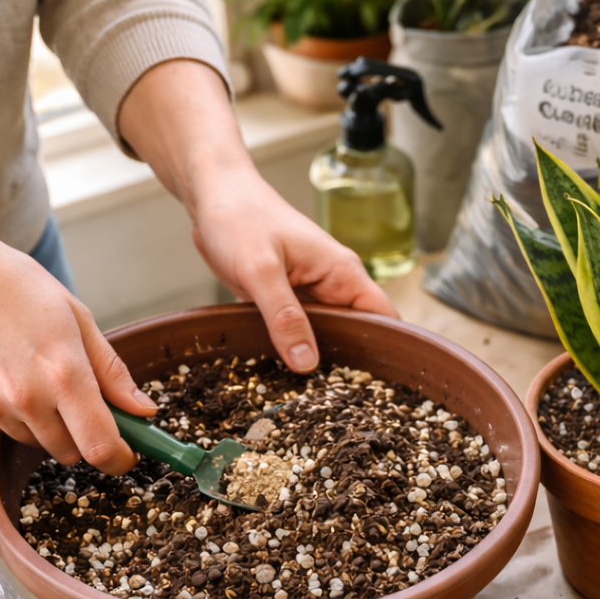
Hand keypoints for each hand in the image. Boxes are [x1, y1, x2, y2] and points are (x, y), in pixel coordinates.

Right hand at [0, 166, 156, 472]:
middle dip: (84, 436)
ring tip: (32, 373)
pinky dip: (12, 413)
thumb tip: (145, 411)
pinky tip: (1, 371)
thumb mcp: (76, 317)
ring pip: (37, 442)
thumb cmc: (14, 285)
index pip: (101, 447)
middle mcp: (26, 398)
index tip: (126, 452)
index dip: (119, 458)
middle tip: (79, 400)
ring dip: (46, 424)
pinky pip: (2, 429)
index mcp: (64, 373)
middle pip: (71, 452)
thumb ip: (112, 372)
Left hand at [119, 59, 398, 371]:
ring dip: (320, 360)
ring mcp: (310, 294)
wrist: (211, 195)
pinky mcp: (288, 301)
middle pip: (357, 334)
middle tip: (337, 403)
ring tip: (312, 397)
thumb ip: (284, 316)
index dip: (387, 350)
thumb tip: (307, 362)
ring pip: (327, 337)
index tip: (379, 386)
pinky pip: (300, 332)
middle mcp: (333, 285)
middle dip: (351, 365)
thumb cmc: (238, 217)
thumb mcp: (260, 270)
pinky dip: (296, 350)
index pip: (383, 317)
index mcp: (342, 272)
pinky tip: (285, 374)